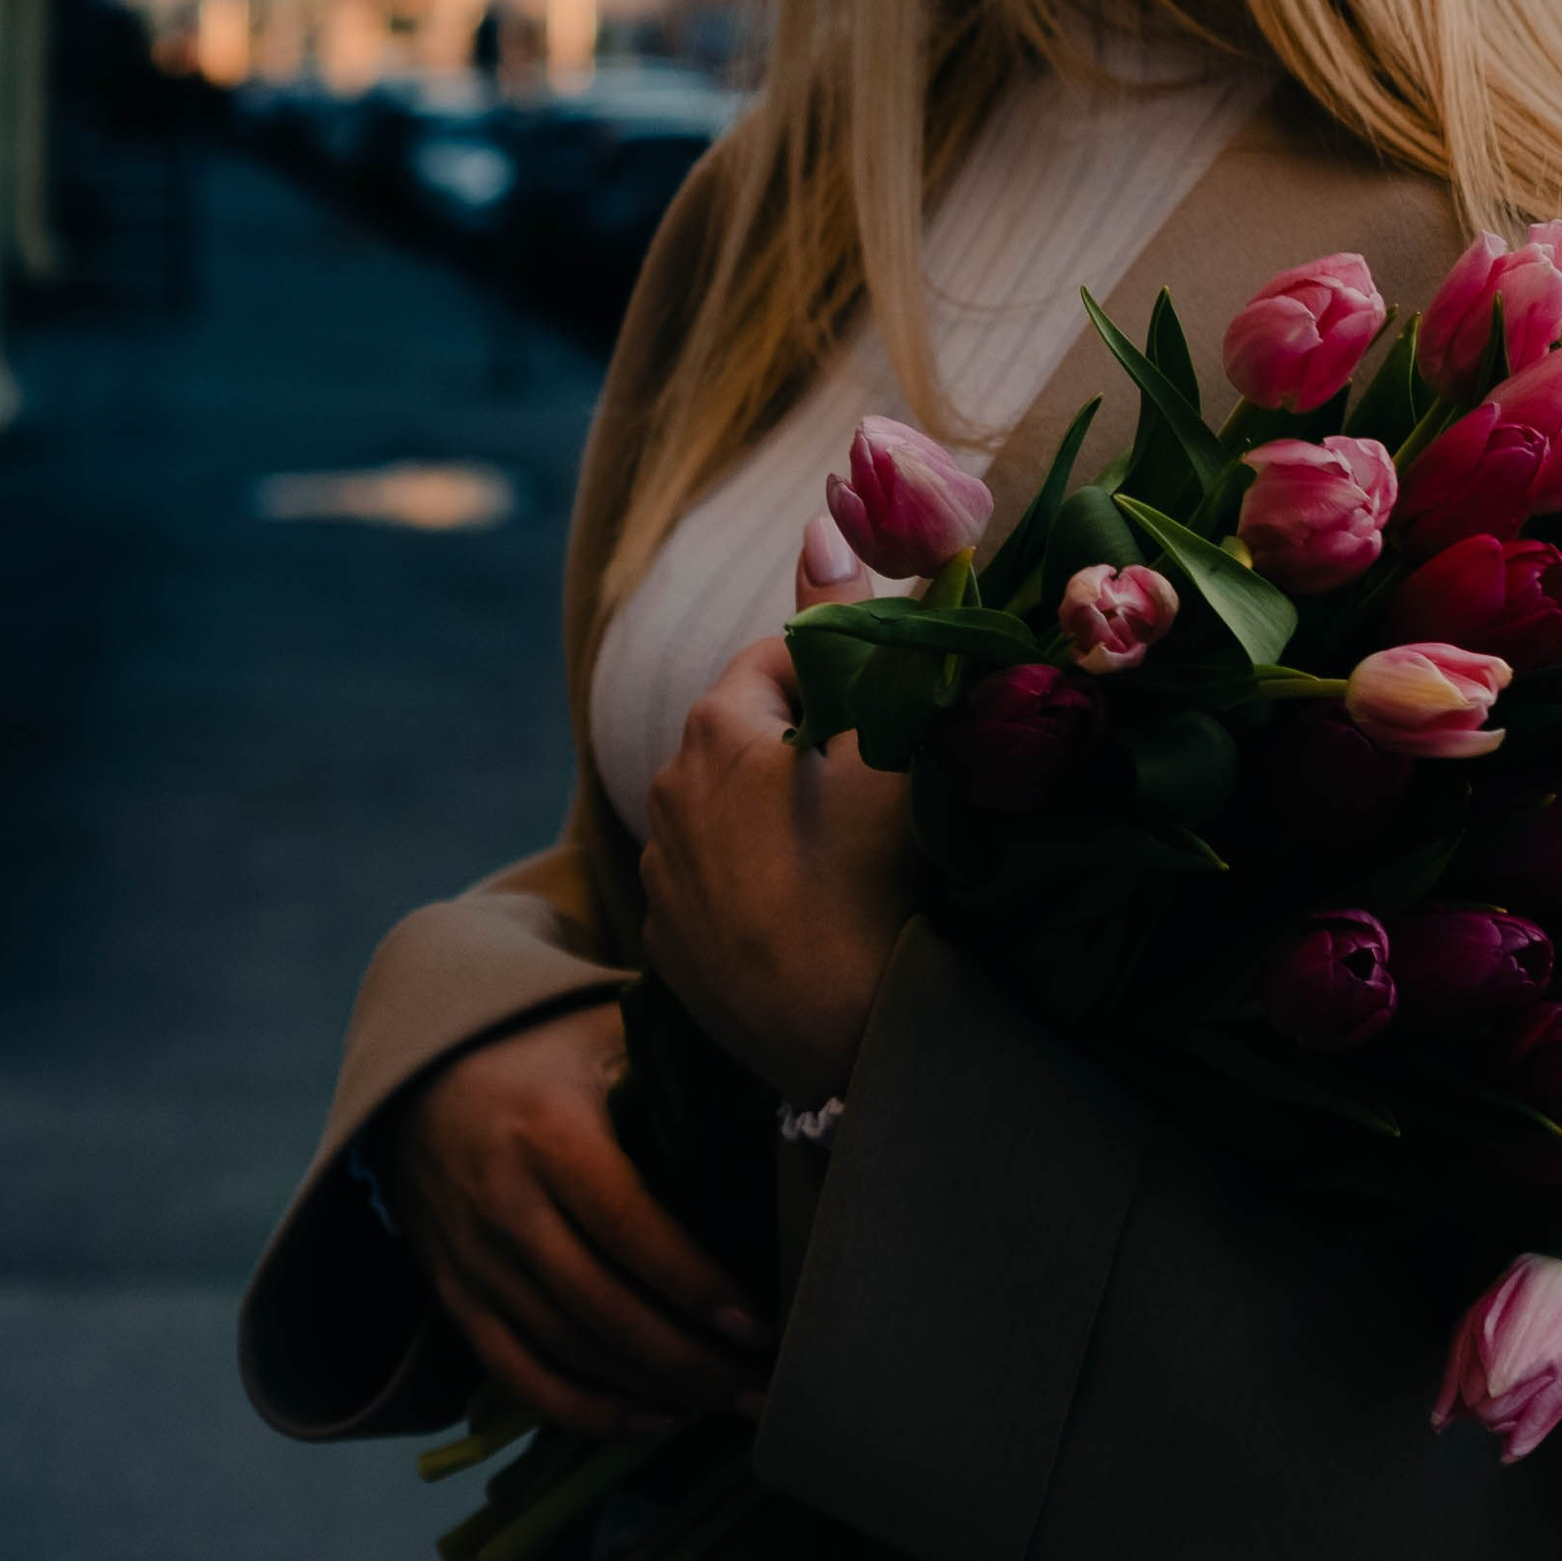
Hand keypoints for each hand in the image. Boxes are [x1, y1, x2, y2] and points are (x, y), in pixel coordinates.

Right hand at [379, 998, 769, 1435]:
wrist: (418, 1079)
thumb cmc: (539, 1049)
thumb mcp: (601, 1033)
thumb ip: (677, 1061)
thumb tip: (782, 1091)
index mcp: (549, 1133)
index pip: (629, 1227)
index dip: (693, 1284)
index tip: (757, 1325)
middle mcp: (505, 1204)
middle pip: (602, 1308)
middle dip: (689, 1362)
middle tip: (762, 1387)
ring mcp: (475, 1261)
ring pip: (568, 1350)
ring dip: (651, 1390)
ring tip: (726, 1402)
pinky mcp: (457, 1298)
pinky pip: (519, 1374)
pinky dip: (585, 1411)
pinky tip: (651, 1418)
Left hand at [640, 518, 914, 1106]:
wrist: (851, 1044)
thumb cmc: (875, 872)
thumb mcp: (883, 736)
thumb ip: (854, 625)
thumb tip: (820, 516)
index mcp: (713, 729)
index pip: (787, 655)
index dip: (851, 674)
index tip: (897, 714)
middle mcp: (667, 793)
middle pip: (755, 734)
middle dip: (813, 745)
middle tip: (884, 790)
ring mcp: (664, 881)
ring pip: (733, 812)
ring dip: (782, 816)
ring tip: (850, 861)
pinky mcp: (671, 953)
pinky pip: (720, 888)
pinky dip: (760, 886)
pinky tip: (813, 914)